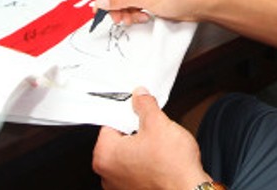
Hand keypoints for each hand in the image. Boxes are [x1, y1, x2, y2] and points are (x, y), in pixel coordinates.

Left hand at [93, 87, 210, 189]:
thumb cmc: (172, 167)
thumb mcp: (158, 123)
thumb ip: (145, 105)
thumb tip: (139, 96)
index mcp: (105, 155)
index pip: (109, 124)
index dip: (127, 114)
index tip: (138, 110)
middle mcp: (107, 174)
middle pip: (118, 141)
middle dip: (135, 132)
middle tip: (152, 128)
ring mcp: (120, 186)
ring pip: (128, 157)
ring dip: (141, 149)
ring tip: (159, 146)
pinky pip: (136, 171)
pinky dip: (146, 164)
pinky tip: (160, 160)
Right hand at [96, 0, 200, 24]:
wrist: (196, 5)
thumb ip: (120, 0)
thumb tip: (102, 1)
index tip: (98, 9)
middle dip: (119, 8)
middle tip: (119, 19)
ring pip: (126, 2)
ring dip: (128, 13)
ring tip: (135, 19)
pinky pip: (135, 6)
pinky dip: (136, 14)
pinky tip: (144, 17)